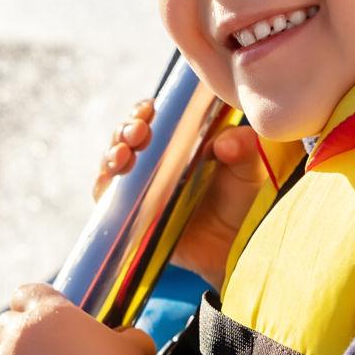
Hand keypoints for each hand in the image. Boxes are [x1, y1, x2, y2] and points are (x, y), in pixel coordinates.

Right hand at [93, 99, 273, 287]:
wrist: (237, 246)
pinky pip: (107, 197)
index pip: (151, 117)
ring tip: (125, 152)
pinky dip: (105, 183)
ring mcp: (141, 187)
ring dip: (113, 151)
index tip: (149, 109)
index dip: (143, 111)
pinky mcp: (133, 215)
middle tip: (140, 130)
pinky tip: (115, 174)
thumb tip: (224, 143)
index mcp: (178, 141)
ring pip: (112, 161)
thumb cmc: (244, 200)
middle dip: (126, 128)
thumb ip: (243, 146)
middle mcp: (154, 161)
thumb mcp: (250, 166)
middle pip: (126, 136)